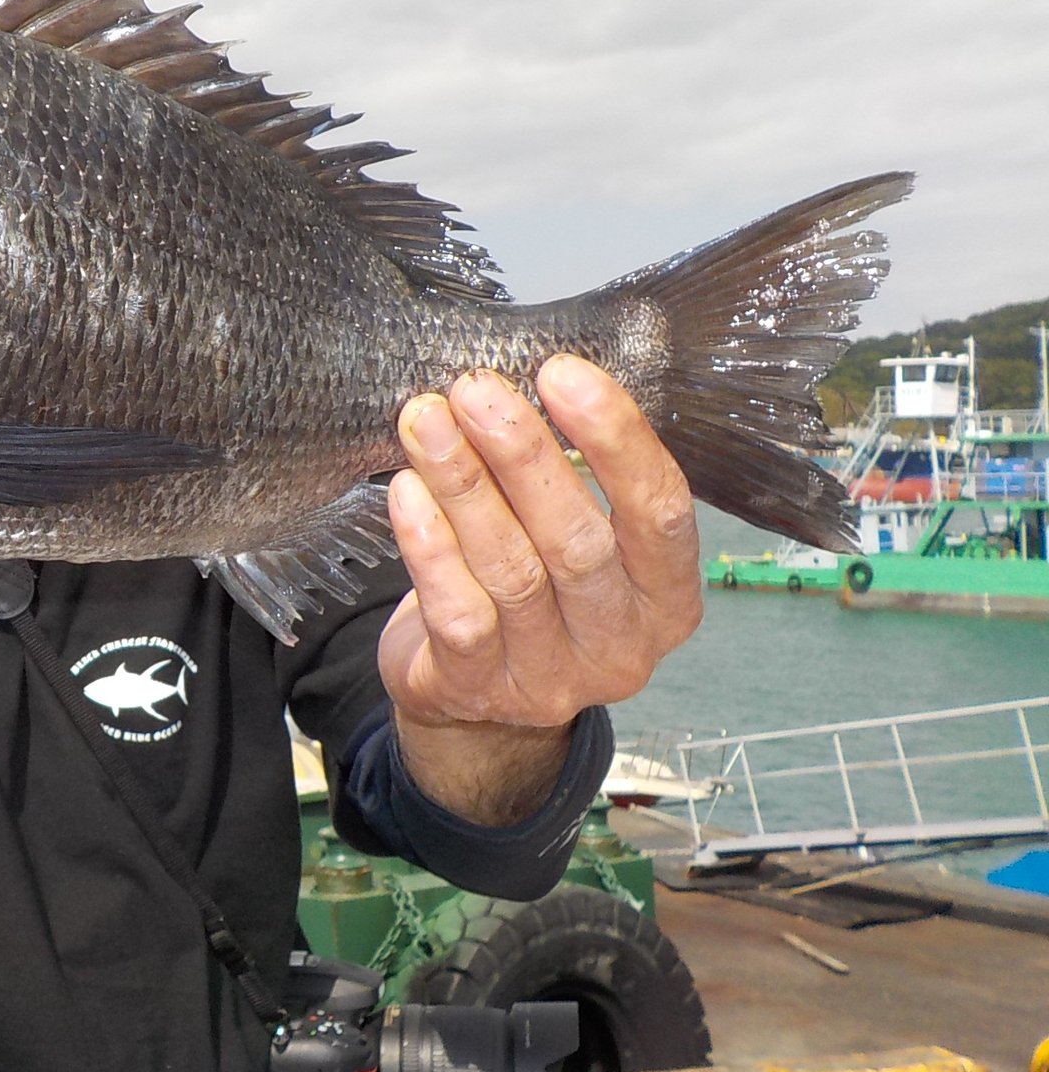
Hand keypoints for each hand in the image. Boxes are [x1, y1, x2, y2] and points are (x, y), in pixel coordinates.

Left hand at [377, 355, 703, 819]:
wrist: (473, 698)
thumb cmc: (533, 590)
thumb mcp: (575, 540)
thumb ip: (571, 476)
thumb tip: (523, 380)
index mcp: (666, 598)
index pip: (661, 511)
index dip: (616, 439)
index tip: (561, 372)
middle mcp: (620, 644)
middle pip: (578, 540)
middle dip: (524, 454)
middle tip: (477, 390)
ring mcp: (551, 677)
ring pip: (511, 570)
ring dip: (464, 485)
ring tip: (426, 420)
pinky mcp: (479, 689)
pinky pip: (457, 612)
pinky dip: (430, 546)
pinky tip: (406, 491)